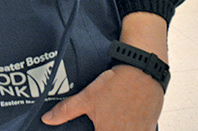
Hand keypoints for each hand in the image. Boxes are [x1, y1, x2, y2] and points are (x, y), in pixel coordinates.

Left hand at [40, 64, 163, 129]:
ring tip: (112, 118)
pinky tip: (126, 120)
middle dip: (103, 127)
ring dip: (118, 127)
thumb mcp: (88, 97)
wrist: (145, 72)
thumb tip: (47, 119)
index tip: (91, 127)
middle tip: (101, 121)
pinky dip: (131, 127)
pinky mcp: (150, 128)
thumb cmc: (119, 84)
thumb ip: (66, 111)